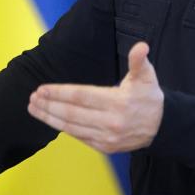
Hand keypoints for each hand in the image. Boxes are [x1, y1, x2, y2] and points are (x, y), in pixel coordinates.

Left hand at [28, 41, 163, 153]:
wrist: (162, 126)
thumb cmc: (149, 97)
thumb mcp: (147, 76)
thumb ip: (139, 61)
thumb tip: (141, 47)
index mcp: (118, 102)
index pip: (81, 96)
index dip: (59, 92)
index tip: (42, 89)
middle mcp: (111, 122)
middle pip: (72, 113)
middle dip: (49, 105)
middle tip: (32, 98)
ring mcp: (107, 138)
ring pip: (72, 127)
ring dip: (50, 118)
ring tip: (34, 109)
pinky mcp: (105, 147)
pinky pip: (79, 136)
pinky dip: (63, 128)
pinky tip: (51, 119)